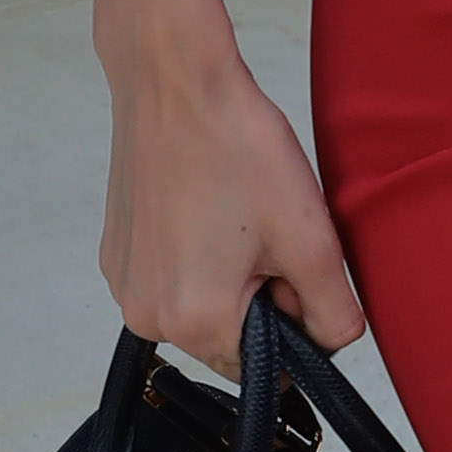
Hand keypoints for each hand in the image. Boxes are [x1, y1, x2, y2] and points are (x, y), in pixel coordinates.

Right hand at [98, 29, 364, 377]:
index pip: (263, 369)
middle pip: (228, 339)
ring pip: (199, 306)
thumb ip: (333, 310)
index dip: (292, 317)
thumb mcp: (308, 234)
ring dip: (226, 274)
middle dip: (258, 296)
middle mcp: (147, 315)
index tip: (289, 261)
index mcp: (195, 321)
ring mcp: (124, 284)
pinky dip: (193, 253)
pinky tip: (206, 201)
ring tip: (236, 209)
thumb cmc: (236, 147)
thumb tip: (335, 343)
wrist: (174, 81)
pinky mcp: (116, 253)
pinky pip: (169, 277)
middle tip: (267, 228)